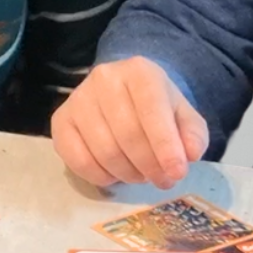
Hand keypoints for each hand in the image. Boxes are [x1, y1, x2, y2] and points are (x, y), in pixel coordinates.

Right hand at [51, 58, 209, 189]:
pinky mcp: (60, 121)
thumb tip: (190, 154)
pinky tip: (115, 174)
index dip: (165, 145)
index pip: (152, 109)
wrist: (123, 93)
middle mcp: (104, 79)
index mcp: (139, 71)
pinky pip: (78, 160)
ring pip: (104, 151)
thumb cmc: (156, 107)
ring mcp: (77, 99)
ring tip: (141, 174)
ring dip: (128, 174)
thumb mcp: (183, 115)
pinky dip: (101, 176)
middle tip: (163, 180)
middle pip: (127, 134)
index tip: (178, 172)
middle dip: (149, 165)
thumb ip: (193, 133)